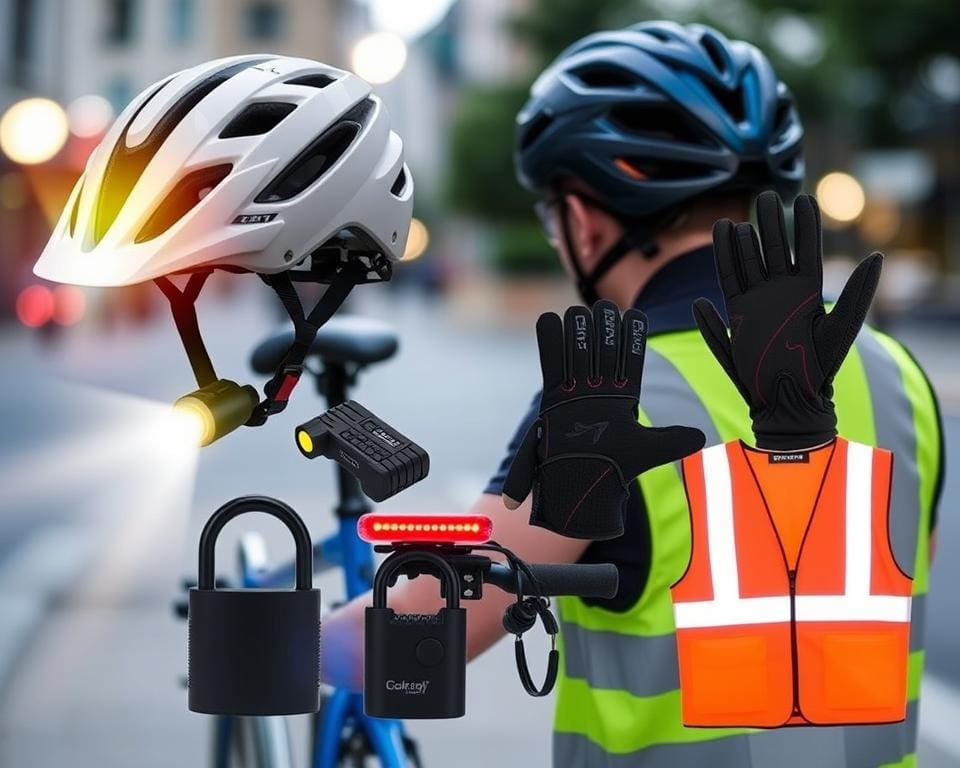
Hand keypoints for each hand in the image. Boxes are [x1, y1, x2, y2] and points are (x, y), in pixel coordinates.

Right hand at [503, 300, 704, 539]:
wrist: (582, 487)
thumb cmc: (614, 469)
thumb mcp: (647, 450)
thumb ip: (672, 440)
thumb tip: (701, 437)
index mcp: (623, 399)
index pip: (630, 361)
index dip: (632, 339)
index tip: (636, 317)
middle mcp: (598, 391)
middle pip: (603, 350)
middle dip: (604, 329)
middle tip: (605, 308)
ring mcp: (575, 393)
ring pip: (578, 353)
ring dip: (579, 330)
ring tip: (580, 310)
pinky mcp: (554, 398)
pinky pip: (552, 364)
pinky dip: (550, 342)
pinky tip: (549, 318)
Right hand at [693, 191, 882, 449]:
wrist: (789, 397)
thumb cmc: (820, 366)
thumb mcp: (843, 327)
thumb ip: (857, 292)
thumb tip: (877, 256)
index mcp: (807, 290)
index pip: (806, 248)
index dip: (805, 224)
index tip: (804, 199)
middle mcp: (780, 292)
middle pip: (772, 249)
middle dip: (769, 223)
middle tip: (766, 198)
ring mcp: (756, 302)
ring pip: (746, 262)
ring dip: (742, 240)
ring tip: (736, 217)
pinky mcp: (736, 316)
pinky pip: (727, 283)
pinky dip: (723, 263)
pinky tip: (721, 242)